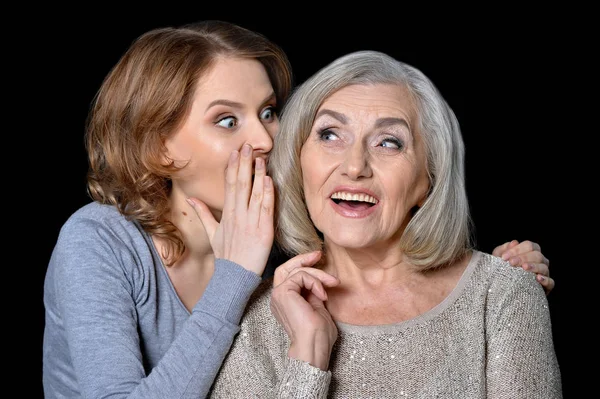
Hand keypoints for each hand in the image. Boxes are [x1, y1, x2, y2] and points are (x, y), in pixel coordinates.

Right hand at [186, 144, 273, 275]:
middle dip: (244, 164)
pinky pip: (265, 208)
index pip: (229, 185)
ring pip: (254, 193)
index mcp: (227, 214)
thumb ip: (203, 213)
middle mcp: (238, 215)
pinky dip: (267, 193)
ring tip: (260, 158)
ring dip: (257, 174)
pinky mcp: (263, 230)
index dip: (233, 167)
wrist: (234, 276)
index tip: (235, 152)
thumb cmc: (226, 255)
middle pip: (240, 184)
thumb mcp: (212, 233)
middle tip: (248, 146)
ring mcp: (250, 222)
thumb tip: (191, 199)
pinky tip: (269, 180)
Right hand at [270, 251, 339, 369]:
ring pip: (296, 270)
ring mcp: (278, 294)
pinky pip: (300, 276)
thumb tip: (320, 280)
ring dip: (318, 274)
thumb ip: (314, 293)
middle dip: (303, 258)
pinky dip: (315, 282)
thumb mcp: (318, 307)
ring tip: (332, 283)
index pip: (290, 276)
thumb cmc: (319, 334)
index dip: (303, 265)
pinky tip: (322, 295)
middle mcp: (278, 297)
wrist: (313, 345)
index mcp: (285, 301)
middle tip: (319, 254)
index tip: (320, 260)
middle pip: (286, 267)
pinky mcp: (283, 292)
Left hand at [492, 240, 553, 294]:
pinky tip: (538, 278)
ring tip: (524, 268)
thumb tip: (514, 243)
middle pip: (537, 255)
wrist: (501, 289)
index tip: (504, 257)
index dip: (517, 249)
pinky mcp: (546, 286)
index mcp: (530, 252)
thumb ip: (503, 250)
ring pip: (544, 267)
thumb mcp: (498, 259)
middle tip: (511, 263)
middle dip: (523, 258)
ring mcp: (544, 273)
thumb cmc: (501, 270)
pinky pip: (551, 282)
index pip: (529, 246)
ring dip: (534, 266)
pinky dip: (546, 280)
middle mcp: (539, 261)